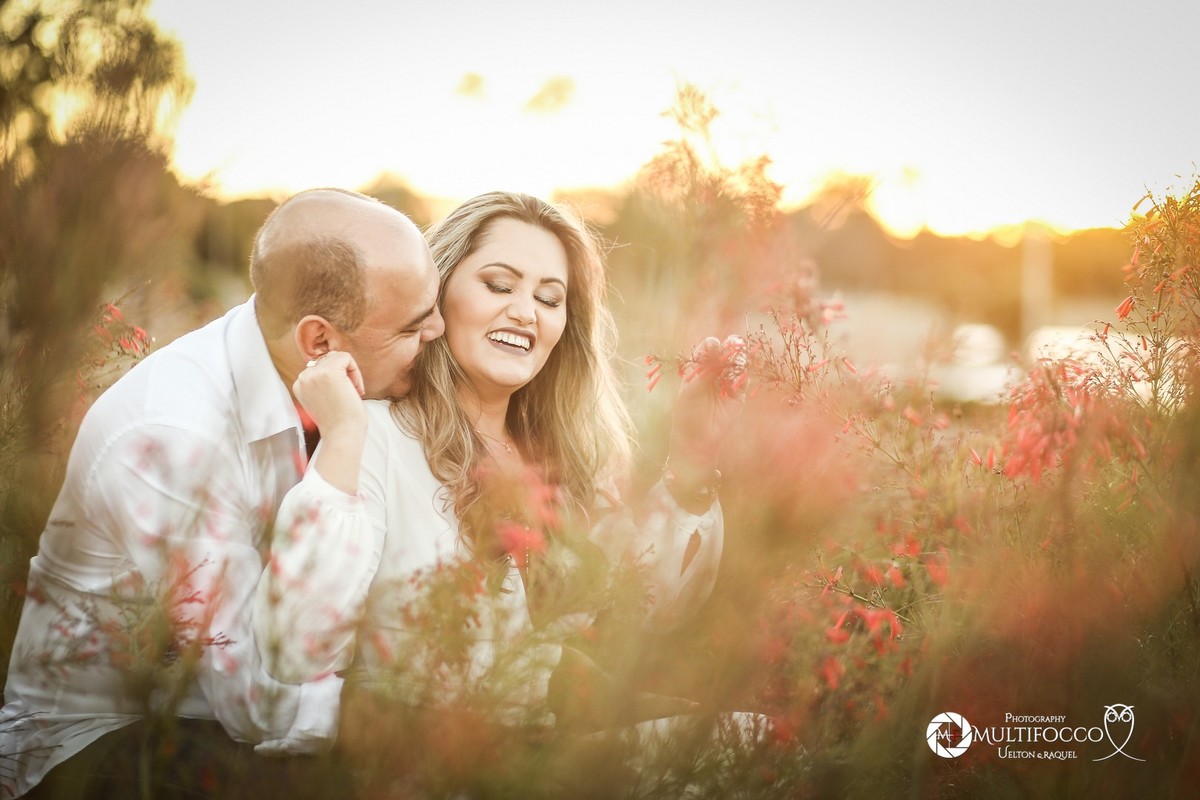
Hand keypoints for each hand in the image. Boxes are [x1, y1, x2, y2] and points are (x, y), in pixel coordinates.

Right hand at [293, 351, 366, 440]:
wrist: (342, 435)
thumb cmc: (338, 421)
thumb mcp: (322, 398)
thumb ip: (320, 382)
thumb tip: (332, 359)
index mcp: (299, 384)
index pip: (318, 366)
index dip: (335, 377)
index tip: (342, 395)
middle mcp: (303, 377)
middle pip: (328, 359)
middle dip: (343, 373)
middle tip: (350, 393)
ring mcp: (314, 374)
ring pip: (337, 356)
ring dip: (350, 372)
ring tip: (354, 390)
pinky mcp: (329, 372)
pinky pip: (346, 357)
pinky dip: (355, 370)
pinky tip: (356, 388)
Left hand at [666, 335, 745, 506]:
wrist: (697, 441)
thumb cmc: (688, 415)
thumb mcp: (692, 389)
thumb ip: (705, 368)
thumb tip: (714, 343)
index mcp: (697, 371)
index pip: (706, 352)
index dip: (711, 346)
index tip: (713, 344)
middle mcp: (713, 375)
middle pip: (724, 355)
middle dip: (729, 347)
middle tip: (732, 342)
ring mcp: (727, 384)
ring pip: (736, 365)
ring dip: (738, 357)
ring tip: (738, 352)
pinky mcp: (739, 395)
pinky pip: (743, 380)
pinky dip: (743, 373)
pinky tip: (739, 371)